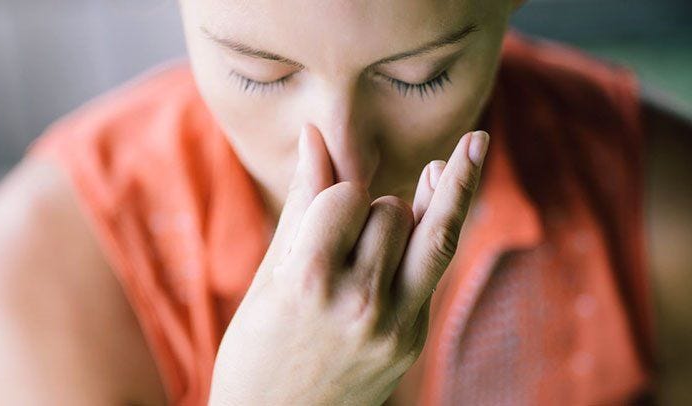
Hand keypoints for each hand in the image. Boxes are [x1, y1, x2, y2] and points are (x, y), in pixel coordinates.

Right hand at [209, 123, 488, 404]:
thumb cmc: (255, 349)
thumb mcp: (269, 275)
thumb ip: (302, 203)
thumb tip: (313, 135)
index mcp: (308, 284)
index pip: (346, 196)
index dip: (336, 193)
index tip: (323, 204)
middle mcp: (358, 304)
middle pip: (392, 211)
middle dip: (373, 205)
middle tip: (351, 225)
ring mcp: (394, 327)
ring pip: (433, 233)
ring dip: (412, 212)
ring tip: (425, 181)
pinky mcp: (413, 341)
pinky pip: (434, 267)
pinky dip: (433, 228)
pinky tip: (436, 191)